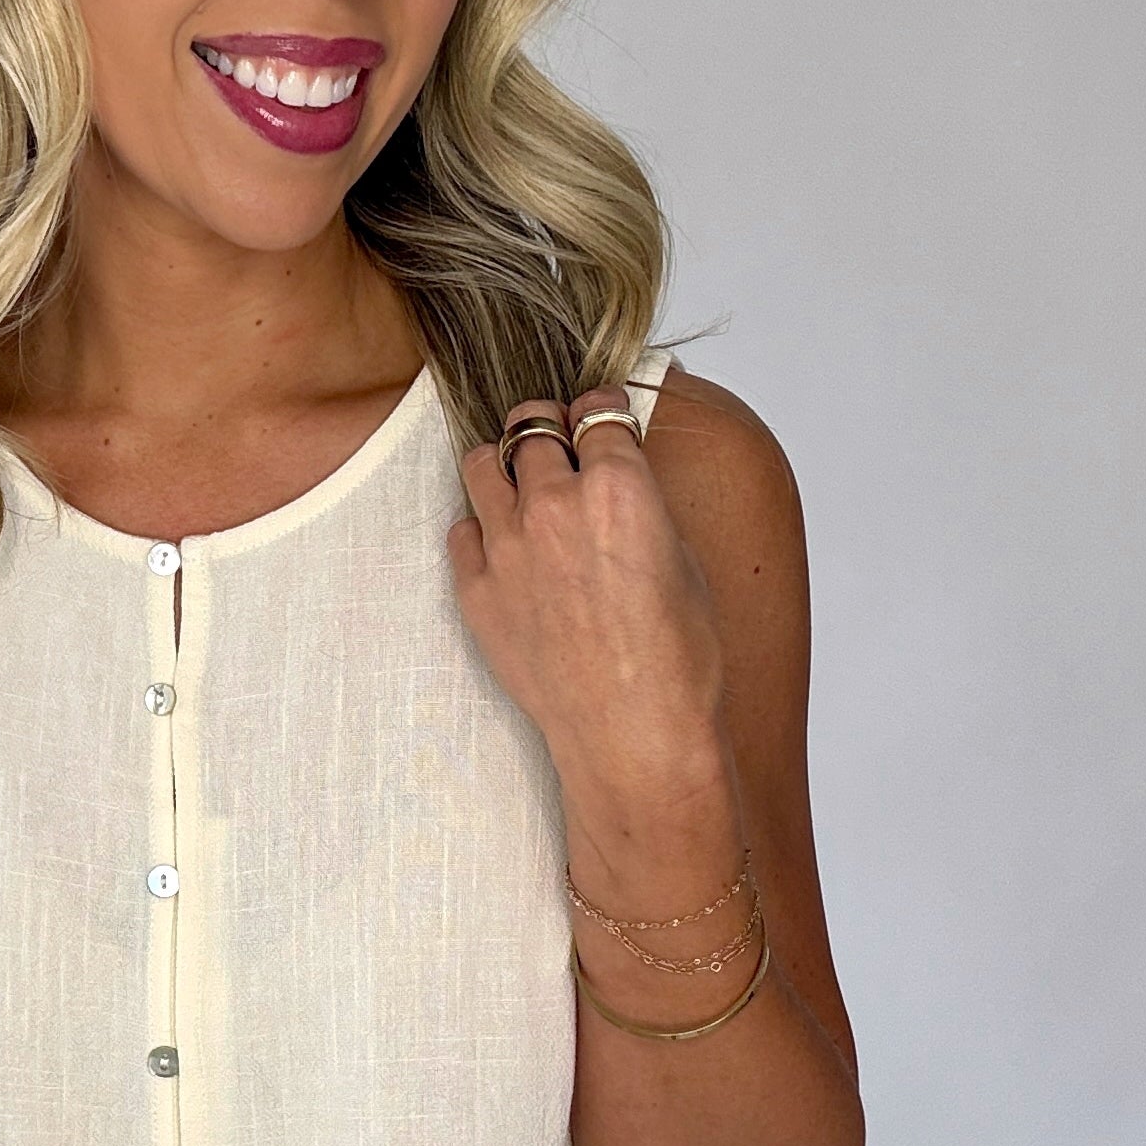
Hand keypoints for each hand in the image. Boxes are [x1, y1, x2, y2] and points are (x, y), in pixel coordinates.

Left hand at [448, 391, 732, 816]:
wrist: (635, 734)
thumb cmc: (678, 660)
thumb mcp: (682, 559)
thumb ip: (643, 502)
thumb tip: (622, 474)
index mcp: (618, 487)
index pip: (596, 411)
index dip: (602, 412)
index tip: (602, 419)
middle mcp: (554, 504)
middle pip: (532, 425)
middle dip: (550, 430)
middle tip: (561, 449)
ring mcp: (507, 547)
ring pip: (483, 463)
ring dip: (507, 466)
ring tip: (525, 490)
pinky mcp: (475, 589)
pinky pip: (462, 531)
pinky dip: (483, 532)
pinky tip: (509, 553)